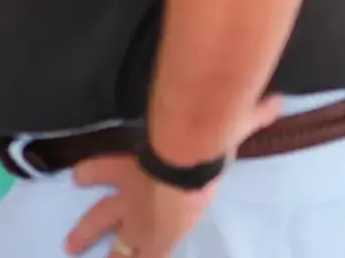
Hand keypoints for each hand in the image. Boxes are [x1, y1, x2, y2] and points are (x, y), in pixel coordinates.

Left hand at [66, 97, 281, 257]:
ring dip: (108, 256)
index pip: (101, 169)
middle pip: (100, 217)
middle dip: (86, 231)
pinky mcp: (156, 240)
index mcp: (132, 168)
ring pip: (118, 246)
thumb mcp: (216, 126)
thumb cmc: (194, 139)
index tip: (76, 177)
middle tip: (69, 244)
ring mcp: (140, 222)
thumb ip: (246, 115)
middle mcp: (131, 197)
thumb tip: (275, 103)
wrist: (185, 160)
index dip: (90, 174)